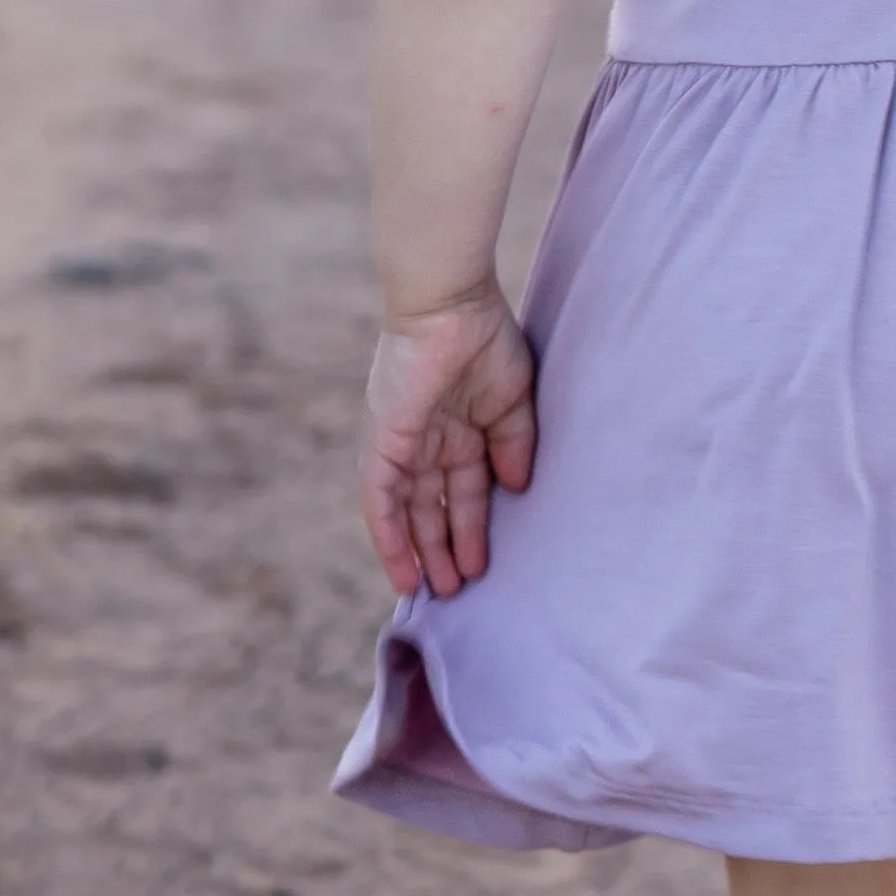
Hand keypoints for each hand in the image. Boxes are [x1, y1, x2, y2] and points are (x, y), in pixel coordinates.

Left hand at [359, 291, 538, 598]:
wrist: (450, 305)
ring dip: (421, 550)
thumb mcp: (513, 399)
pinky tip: (401, 569)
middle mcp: (427, 440)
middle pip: (433, 507)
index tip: (482, 564)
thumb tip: (515, 488)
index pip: (462, 490)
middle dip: (445, 547)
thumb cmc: (485, 340)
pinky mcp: (384, 443)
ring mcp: (403, 443)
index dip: (471, 527)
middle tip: (460, 590)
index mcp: (459, 428)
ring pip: (407, 510)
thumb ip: (513, 444)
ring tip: (441, 590)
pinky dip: (388, 536)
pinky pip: (380, 499)